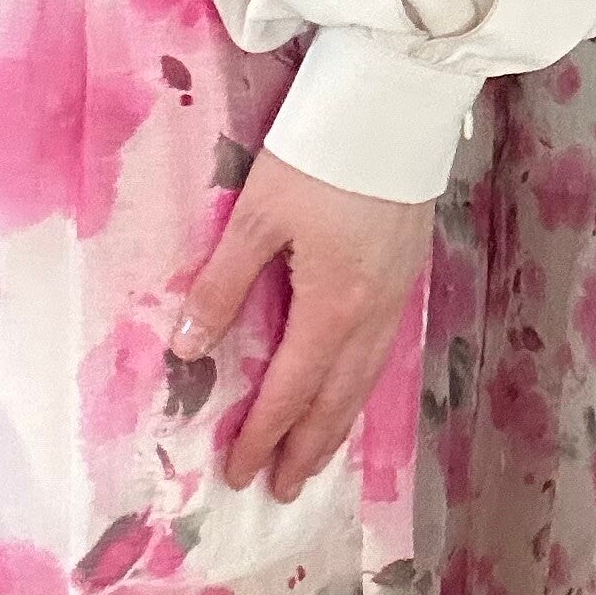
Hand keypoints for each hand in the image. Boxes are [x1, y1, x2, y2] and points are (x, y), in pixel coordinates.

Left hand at [174, 150, 432, 502]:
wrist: (397, 105)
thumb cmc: (319, 153)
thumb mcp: (258, 215)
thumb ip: (222, 283)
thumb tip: (189, 346)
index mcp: (331, 306)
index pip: (289, 389)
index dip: (263, 434)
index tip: (238, 472)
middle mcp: (371, 314)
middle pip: (335, 400)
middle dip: (306, 448)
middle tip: (282, 490)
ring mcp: (396, 297)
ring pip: (365, 380)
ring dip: (336, 424)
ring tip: (314, 459)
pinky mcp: (407, 275)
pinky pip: (383, 354)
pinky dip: (361, 388)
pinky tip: (350, 391)